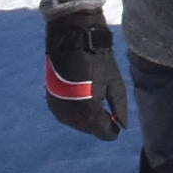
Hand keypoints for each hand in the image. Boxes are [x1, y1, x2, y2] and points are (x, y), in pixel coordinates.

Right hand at [44, 9, 128, 139]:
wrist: (72, 39)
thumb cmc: (99, 59)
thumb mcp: (115, 83)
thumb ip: (119, 107)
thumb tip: (122, 126)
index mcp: (89, 110)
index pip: (102, 132)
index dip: (111, 131)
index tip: (117, 127)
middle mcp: (71, 114)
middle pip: (89, 129)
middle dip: (99, 124)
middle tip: (109, 115)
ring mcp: (58, 108)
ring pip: (76, 124)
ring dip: (87, 119)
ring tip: (96, 106)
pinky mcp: (51, 101)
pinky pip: (66, 115)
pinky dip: (76, 113)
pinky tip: (83, 102)